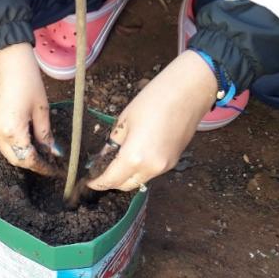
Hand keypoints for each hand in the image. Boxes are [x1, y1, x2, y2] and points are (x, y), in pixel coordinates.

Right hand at [0, 42, 61, 175]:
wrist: (2, 53)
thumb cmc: (25, 77)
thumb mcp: (41, 107)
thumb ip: (45, 133)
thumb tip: (52, 151)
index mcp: (10, 131)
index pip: (27, 159)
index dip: (42, 167)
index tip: (55, 170)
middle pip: (14, 158)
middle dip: (31, 163)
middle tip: (49, 162)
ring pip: (7, 150)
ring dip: (23, 153)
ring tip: (41, 150)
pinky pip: (1, 139)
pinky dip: (15, 143)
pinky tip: (28, 138)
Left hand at [87, 50, 217, 191]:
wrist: (189, 92)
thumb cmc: (154, 100)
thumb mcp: (125, 120)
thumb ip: (113, 143)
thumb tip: (104, 156)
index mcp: (134, 157)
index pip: (111, 180)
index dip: (98, 182)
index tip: (89, 181)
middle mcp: (151, 168)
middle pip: (126, 185)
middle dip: (112, 181)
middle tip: (101, 170)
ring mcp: (165, 167)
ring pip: (140, 180)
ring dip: (127, 175)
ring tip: (117, 160)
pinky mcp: (174, 161)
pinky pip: (152, 172)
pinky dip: (140, 169)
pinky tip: (135, 154)